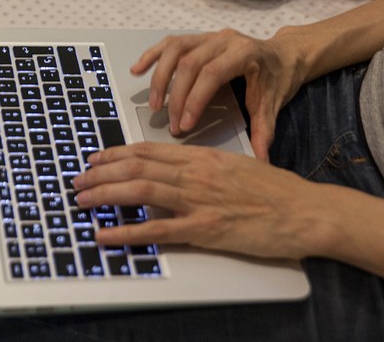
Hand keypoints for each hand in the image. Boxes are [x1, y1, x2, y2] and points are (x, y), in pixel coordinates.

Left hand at [73, 142, 321, 259]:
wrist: (305, 210)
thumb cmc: (275, 191)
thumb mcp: (235, 167)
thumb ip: (203, 167)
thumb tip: (175, 169)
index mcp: (202, 156)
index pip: (148, 150)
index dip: (116, 153)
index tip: (95, 158)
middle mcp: (196, 173)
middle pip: (136, 166)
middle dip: (100, 173)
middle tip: (78, 180)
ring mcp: (199, 201)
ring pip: (140, 191)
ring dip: (105, 195)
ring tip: (82, 201)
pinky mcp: (206, 229)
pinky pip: (158, 230)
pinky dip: (127, 232)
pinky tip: (106, 235)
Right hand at [130, 28, 309, 158]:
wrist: (285, 54)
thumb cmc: (278, 78)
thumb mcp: (273, 104)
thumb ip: (263, 131)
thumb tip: (261, 160)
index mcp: (244, 53)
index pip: (212, 74)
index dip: (195, 99)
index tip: (186, 125)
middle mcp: (224, 40)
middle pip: (189, 63)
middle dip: (176, 97)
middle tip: (172, 125)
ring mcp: (209, 36)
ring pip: (175, 50)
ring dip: (160, 78)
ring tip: (153, 104)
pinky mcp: (199, 38)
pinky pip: (170, 43)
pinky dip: (152, 56)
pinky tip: (137, 70)